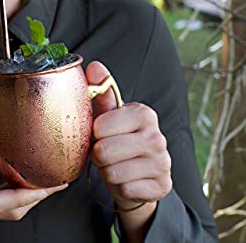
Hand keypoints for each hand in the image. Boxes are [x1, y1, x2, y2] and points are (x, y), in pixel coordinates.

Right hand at [0, 90, 66, 224]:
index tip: (44, 183)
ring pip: (9, 213)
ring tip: (49, 177)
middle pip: (9, 211)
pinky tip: (29, 180)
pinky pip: (3, 210)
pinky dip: (20, 198)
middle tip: (58, 177)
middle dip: (37, 196)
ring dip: (32, 198)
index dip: (22, 195)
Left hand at [86, 61, 171, 210]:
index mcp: (144, 114)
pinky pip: (124, 191)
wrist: (140, 174)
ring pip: (113, 173)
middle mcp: (157, 137)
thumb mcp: (110, 115)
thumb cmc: (119, 138)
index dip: (94, 133)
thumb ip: (101, 91)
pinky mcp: (163, 186)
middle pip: (104, 151)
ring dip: (107, 172)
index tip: (100, 133)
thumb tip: (94, 66)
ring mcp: (163, 163)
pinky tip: (126, 180)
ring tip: (114, 165)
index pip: (101, 126)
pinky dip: (118, 189)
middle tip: (104, 152)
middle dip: (98, 155)